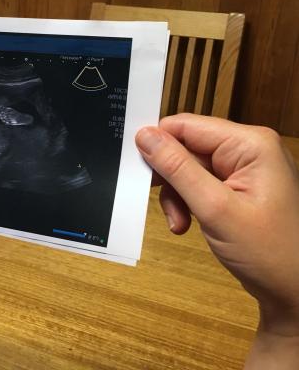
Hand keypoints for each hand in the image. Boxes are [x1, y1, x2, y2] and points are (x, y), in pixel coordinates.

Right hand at [136, 114, 298, 366]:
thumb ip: (177, 169)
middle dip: (170, 178)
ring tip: (179, 223)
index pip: (187, 126)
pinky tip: (186, 225)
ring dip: (176, 196)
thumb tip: (145, 136)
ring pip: (187, 169)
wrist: (295, 294)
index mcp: (250, 144)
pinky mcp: (236, 188)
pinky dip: (186, 204)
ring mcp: (242, 170)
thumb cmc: (269, 253)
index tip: (137, 169)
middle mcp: (247, 150)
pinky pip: (197, 185)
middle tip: (163, 204)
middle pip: (186, 147)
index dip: (158, 144)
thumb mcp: (215, 208)